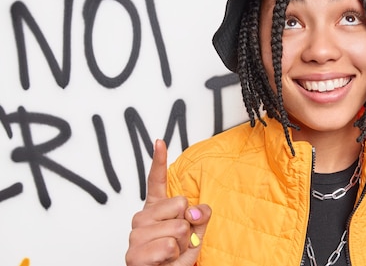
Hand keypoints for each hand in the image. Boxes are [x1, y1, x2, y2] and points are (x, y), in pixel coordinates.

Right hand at [126, 139, 211, 265]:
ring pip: (178, 227)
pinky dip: (176, 258)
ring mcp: (136, 236)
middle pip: (180, 204)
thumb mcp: (197, 233)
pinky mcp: (135, 255)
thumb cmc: (177, 258)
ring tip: (172, 255)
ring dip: (183, 245)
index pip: (156, 181)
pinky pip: (169, 246)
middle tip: (179, 242)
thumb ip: (201, 216)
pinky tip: (165, 263)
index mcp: (155, 209)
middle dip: (188, 225)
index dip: (159, 160)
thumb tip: (194, 210)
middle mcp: (142, 218)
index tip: (160, 141)